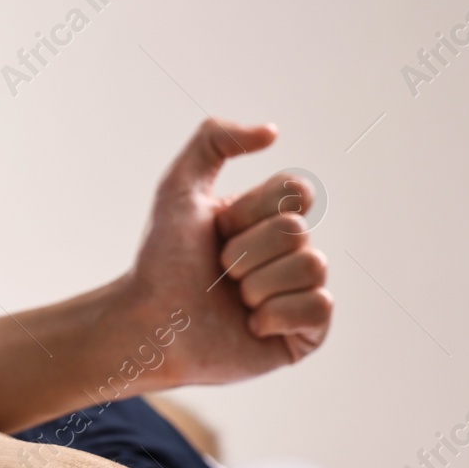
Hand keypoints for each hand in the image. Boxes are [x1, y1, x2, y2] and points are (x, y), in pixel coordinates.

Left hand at [123, 118, 332, 385]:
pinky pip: (320, 308)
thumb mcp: (178, 187)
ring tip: (231, 300)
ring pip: (312, 268)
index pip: (296, 192)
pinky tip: (250, 326)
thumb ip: (213, 140)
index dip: (251, 212)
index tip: (217, 231)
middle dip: (244, 253)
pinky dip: (278, 315)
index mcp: (269, 219)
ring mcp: (300, 294)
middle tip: (217, 273)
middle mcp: (290, 254)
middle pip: (297, 232)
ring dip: (257, 285)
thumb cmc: (160, 262)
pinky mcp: (304, 335)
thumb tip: (272, 132)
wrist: (148, 323)